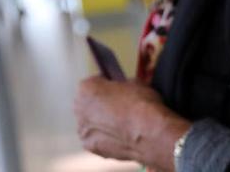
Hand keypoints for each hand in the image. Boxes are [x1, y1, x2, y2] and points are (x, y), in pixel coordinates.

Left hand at [74, 76, 190, 171]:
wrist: (150, 134)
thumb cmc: (143, 106)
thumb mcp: (134, 83)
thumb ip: (120, 85)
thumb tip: (122, 89)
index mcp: (86, 87)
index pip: (93, 83)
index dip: (106, 86)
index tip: (115, 91)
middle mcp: (78, 107)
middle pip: (88, 103)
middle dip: (100, 105)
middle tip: (118, 109)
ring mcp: (82, 128)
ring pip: (90, 123)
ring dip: (100, 123)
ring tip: (120, 126)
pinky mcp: (90, 146)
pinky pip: (95, 139)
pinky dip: (104, 139)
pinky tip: (119, 138)